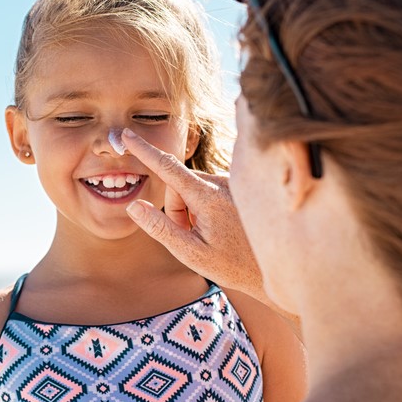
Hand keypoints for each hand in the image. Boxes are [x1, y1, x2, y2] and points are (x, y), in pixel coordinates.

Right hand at [122, 128, 267, 303]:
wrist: (274, 266)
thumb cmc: (232, 265)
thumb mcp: (190, 253)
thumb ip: (160, 228)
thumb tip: (134, 205)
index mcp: (208, 197)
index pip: (168, 168)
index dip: (144, 150)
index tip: (127, 135)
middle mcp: (222, 183)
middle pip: (178, 186)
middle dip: (177, 210)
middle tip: (192, 237)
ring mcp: (231, 184)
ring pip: (192, 189)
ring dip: (191, 211)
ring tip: (210, 236)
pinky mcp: (236, 188)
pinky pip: (207, 191)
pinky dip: (205, 208)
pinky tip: (222, 228)